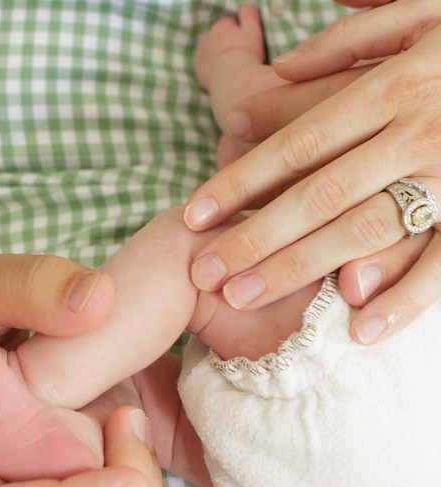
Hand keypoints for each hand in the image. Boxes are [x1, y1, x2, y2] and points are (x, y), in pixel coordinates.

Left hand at [183, 2, 440, 343]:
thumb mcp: (422, 15)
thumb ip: (351, 39)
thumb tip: (281, 67)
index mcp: (396, 86)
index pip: (298, 142)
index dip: (241, 181)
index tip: (194, 214)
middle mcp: (418, 133)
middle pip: (317, 194)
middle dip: (254, 236)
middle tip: (203, 272)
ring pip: (364, 230)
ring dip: (300, 268)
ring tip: (242, 297)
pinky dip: (407, 299)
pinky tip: (358, 329)